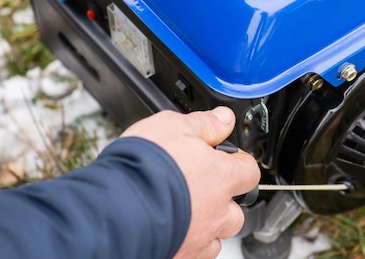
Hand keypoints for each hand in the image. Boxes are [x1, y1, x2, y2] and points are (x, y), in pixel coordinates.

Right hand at [120, 107, 259, 258]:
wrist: (115, 209)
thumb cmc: (144, 168)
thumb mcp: (174, 126)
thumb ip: (205, 124)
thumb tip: (225, 119)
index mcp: (221, 177)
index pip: (249, 170)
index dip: (240, 163)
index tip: (227, 158)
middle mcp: (217, 211)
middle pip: (237, 209)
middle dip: (224, 199)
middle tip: (201, 186)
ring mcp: (200, 237)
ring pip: (217, 234)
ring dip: (208, 223)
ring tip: (185, 209)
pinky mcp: (181, 255)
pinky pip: (196, 252)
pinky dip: (190, 241)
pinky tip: (173, 228)